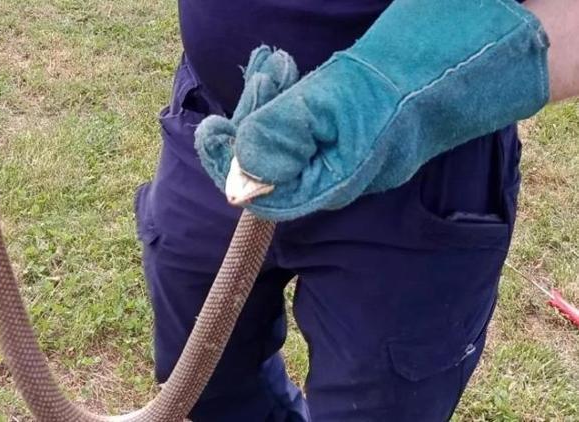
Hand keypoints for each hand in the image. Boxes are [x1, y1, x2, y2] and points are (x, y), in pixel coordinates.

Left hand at [196, 0, 549, 221]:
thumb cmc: (400, 87)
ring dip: (267, 105)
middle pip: (269, 167)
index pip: (263, 194)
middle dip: (249, 123)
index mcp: (329, 184)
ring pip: (284, 142)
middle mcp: (332, 178)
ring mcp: (341, 157)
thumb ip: (281, 136)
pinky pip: (303, 126)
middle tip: (258, 75)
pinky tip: (282, 69)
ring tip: (272, 64)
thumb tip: (237, 172)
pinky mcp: (347, 134)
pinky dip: (286, 99)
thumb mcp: (333, 105)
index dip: (230, 164)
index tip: (210, 129)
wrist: (456, 64)